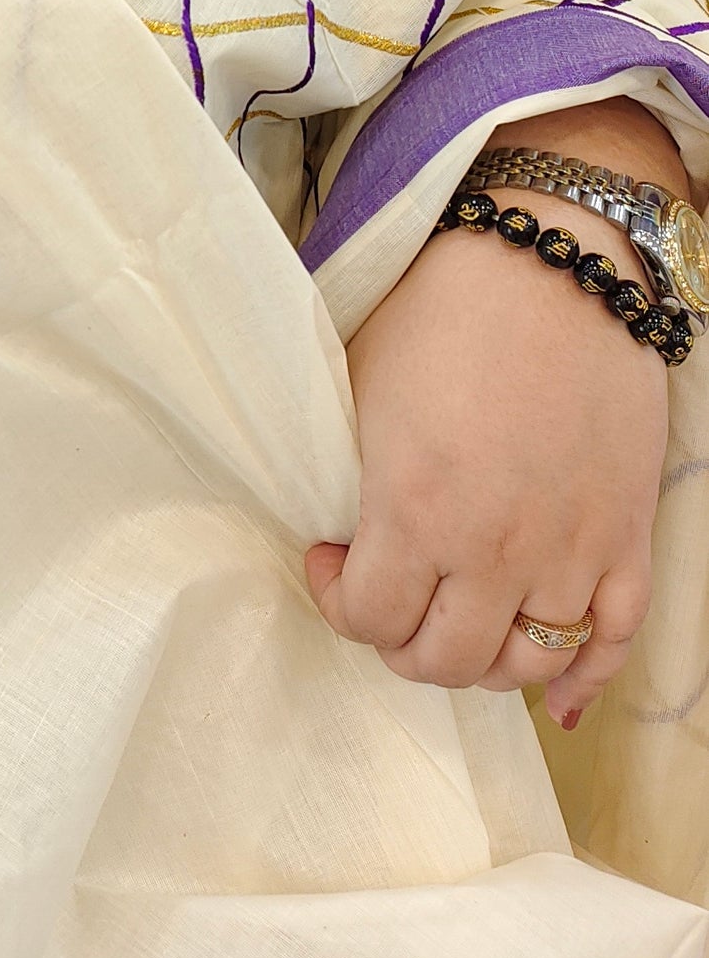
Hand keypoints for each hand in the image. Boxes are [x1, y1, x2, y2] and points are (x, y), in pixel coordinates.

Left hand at [307, 184, 668, 728]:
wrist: (554, 261)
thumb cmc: (444, 308)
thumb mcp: (361, 385)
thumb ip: (350, 474)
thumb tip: (338, 530)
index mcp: (416, 509)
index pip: (369, 619)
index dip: (336, 598)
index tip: (329, 558)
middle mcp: (495, 548)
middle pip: (442, 660)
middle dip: (401, 641)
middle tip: (389, 597)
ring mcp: (570, 550)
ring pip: (524, 664)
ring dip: (480, 661)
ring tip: (457, 620)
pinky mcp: (627, 537)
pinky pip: (613, 641)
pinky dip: (584, 679)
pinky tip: (555, 695)